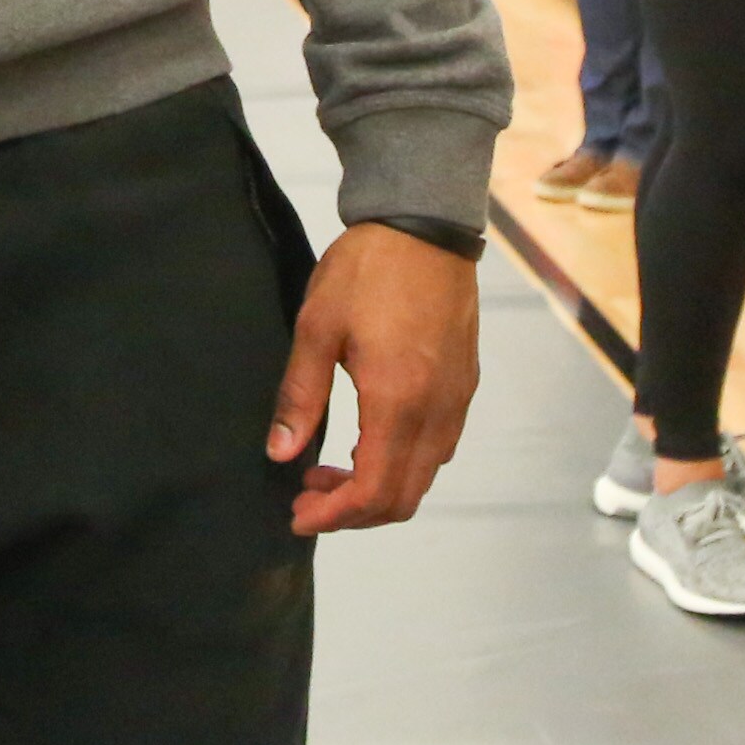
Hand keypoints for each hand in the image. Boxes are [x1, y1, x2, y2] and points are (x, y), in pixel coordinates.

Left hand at [266, 223, 479, 537]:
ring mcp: (456, 402)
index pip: (374, 491)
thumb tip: (281, 454)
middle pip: (403, 497)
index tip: (298, 516)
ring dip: (377, 488)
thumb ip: (299, 395)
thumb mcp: (316, 327)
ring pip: (423, 477)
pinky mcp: (464, 387)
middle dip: (353, 511)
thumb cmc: (366, 271)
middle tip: (306, 496)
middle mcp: (437, 412)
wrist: (423, 228)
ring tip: (327, 468)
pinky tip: (365, 441)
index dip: (335, 515)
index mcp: (397, 402)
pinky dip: (401, 464)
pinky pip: (437, 448)